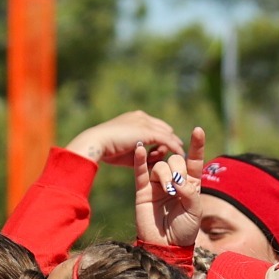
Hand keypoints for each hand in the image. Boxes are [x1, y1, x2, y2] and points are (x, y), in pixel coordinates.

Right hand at [67, 110, 183, 168]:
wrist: (97, 142)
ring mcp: (145, 122)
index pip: (154, 126)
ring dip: (174, 145)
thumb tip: (147, 161)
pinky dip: (175, 147)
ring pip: (167, 134)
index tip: (167, 147)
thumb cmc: (106, 149)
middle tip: (179, 151)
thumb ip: (139, 154)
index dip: (163, 136)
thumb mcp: (125, 152)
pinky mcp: (148, 131)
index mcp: (134, 118)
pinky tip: (181, 155)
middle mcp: (141, 117)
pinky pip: (167, 140)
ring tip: (180, 157)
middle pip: (164, 128)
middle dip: (172, 140)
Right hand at [133, 128, 205, 247]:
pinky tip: (140, 148)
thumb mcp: (195, 211)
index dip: (197, 145)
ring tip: (168, 190)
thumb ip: (189, 192)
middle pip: (175, 160)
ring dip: (165, 174)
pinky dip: (140, 159)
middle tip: (178, 187)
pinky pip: (140, 172)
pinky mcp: (143, 191)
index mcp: (191, 184)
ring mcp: (158, 185)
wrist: (166, 246)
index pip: (194, 160)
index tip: (198, 131)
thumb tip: (176, 180)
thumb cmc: (184, 230)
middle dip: (178, 169)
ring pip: (160, 165)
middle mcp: (174, 181)